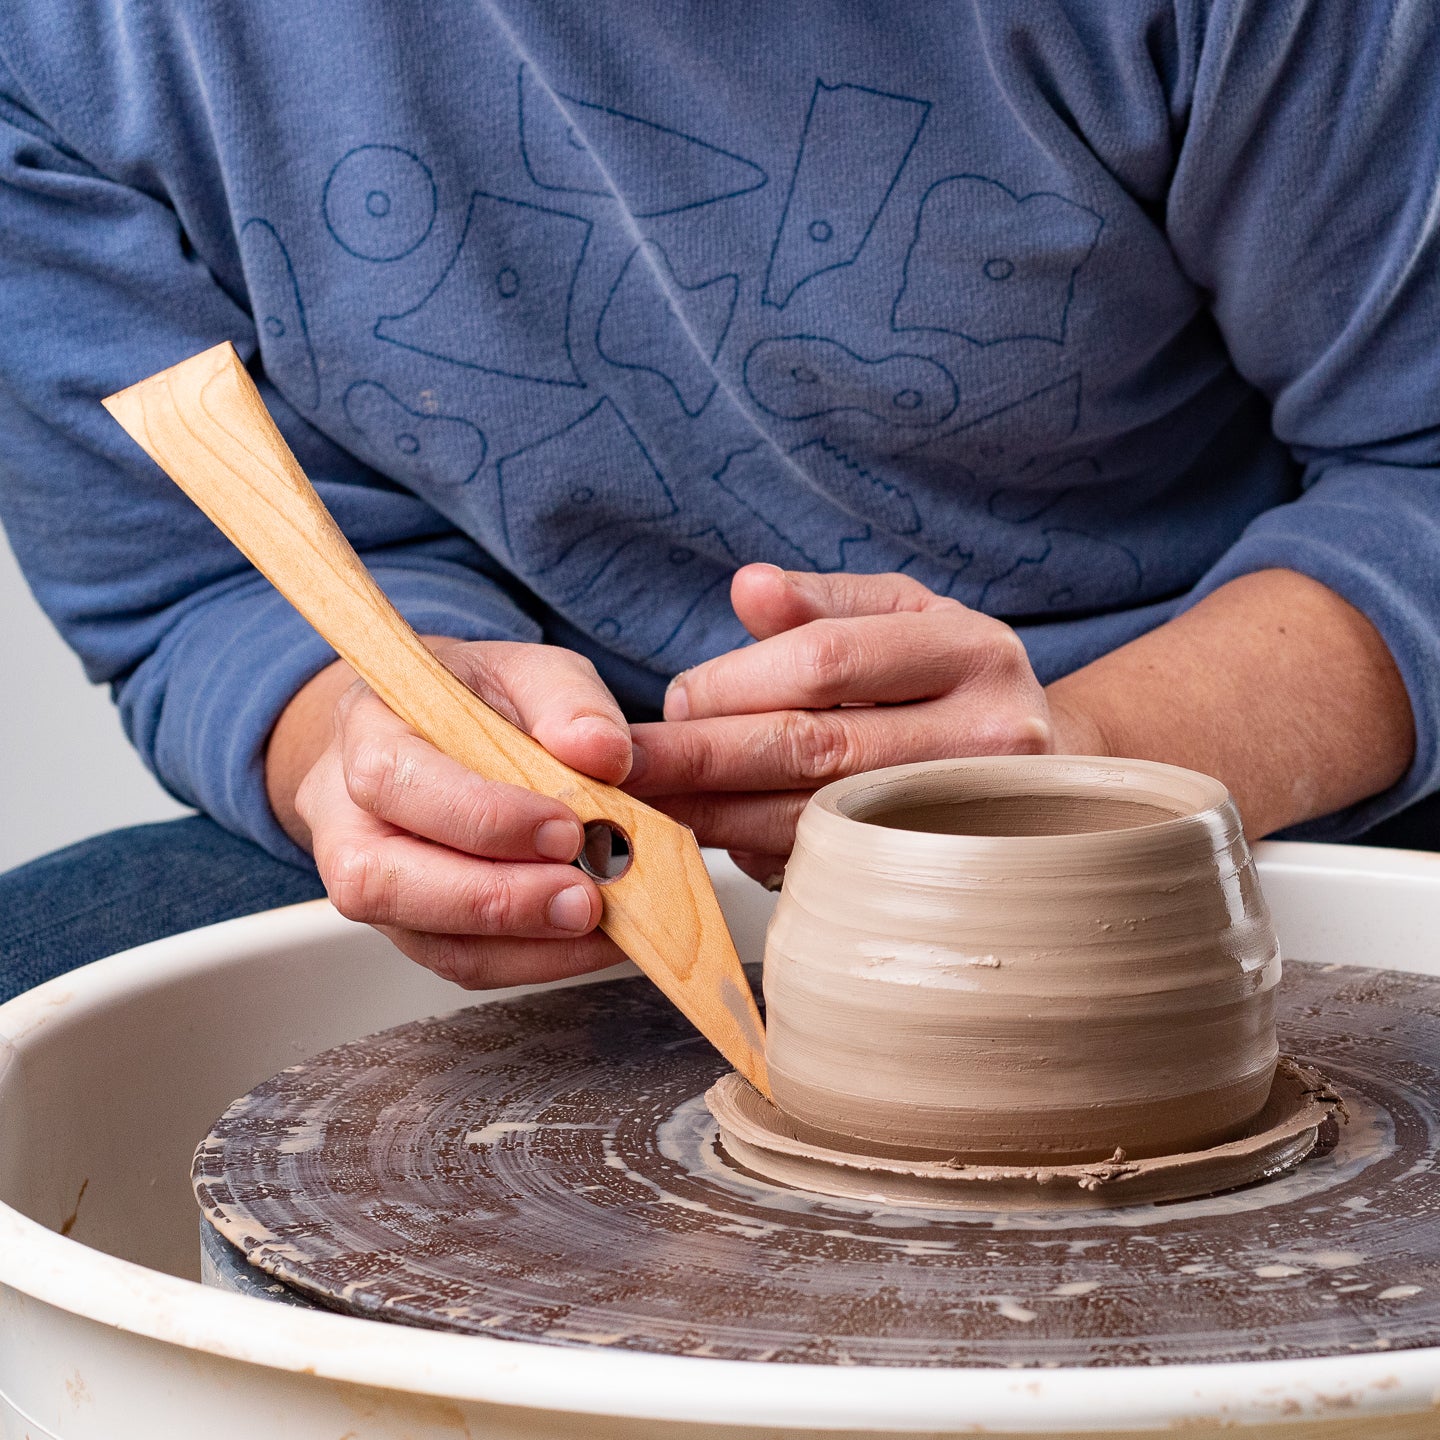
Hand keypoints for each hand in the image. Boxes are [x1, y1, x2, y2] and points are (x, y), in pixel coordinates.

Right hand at [273, 640, 632, 987]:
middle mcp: (348, 816)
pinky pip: (462, 963)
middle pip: (382, 878)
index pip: (394, 780)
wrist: (444, 732)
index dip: (479, 815)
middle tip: (584, 895)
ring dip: (522, 942)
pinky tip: (590, 939)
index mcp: (365, 729)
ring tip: (597, 919)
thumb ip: (568, 699)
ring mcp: (374, 881)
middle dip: (493, 897)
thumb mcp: (528, 670)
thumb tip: (603, 752)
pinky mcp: (414, 927)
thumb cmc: (480, 701)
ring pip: (425, 938)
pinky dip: (535, 959)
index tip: (566, 827)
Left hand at [627, 566, 1092, 884]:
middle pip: (815, 747)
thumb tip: (748, 588)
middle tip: (626, 768)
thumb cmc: (953, 682)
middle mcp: (986, 736)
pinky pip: (830, 863)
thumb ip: (824, 602)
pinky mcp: (942, 873)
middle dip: (704, 758)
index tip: (673, 698)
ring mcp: (969, 814)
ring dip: (717, 815)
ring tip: (648, 808)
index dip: (736, 682)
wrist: (1042, 772)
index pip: (828, 661)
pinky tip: (715, 837)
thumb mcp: (905, 615)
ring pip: (815, 816)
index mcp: (970, 652)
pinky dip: (761, 850)